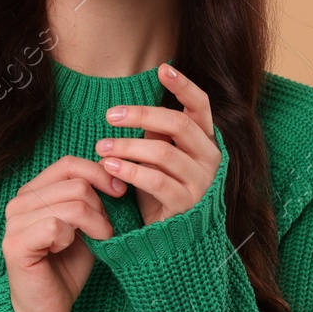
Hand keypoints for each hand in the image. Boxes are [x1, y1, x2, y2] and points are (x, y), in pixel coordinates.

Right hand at [0, 154, 125, 311]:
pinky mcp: (15, 244)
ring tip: (96, 240)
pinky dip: (73, 238)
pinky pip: (57, 226)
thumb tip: (116, 172)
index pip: (69, 164)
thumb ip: (93, 199)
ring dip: (95, 224)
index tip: (120, 192)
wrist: (46, 308)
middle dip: (101, 207)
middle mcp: (19, 202)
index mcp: (34, 192)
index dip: (100, 174)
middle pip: (76, 183)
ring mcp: (14, 222)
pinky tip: (66, 250)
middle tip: (105, 230)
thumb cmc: (67, 267)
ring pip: (73, 204)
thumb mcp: (86, 225)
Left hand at [95, 63, 221, 227]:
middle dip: (141, 115)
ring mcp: (201, 182)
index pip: (201, 106)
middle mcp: (210, 158)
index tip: (162, 69)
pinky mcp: (186, 204)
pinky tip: (109, 166)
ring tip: (102, 146)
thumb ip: (157, 137)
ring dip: (128, 145)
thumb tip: (137, 114)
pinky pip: (155, 180)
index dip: (184, 86)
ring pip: (163, 152)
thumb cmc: (164, 194)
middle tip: (110, 116)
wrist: (175, 242)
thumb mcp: (161, 161)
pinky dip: (129, 171)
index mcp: (207, 141)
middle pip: (178, 124)